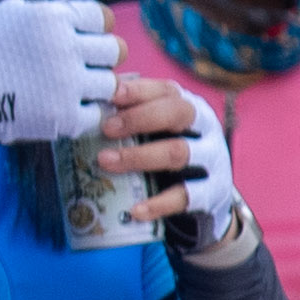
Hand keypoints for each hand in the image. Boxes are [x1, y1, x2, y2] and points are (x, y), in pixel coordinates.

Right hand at [0, 0, 122, 146]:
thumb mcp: (8, 12)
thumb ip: (46, 5)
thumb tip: (73, 3)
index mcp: (53, 17)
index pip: (103, 18)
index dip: (96, 29)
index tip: (82, 40)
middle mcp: (65, 47)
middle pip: (114, 50)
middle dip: (99, 58)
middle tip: (80, 67)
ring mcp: (67, 84)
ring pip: (109, 84)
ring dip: (93, 87)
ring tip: (70, 90)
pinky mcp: (64, 117)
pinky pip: (95, 114)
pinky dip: (82, 113)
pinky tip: (62, 108)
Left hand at [106, 76, 242, 241]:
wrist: (208, 194)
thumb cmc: (168, 150)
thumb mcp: (156, 130)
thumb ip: (130, 114)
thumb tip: (89, 102)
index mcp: (186, 106)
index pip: (166, 90)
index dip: (139, 91)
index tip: (112, 95)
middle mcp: (203, 128)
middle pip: (177, 113)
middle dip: (139, 118)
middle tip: (106, 128)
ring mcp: (210, 159)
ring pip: (178, 153)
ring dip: (139, 157)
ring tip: (105, 161)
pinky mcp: (210, 192)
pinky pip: (184, 197)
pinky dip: (158, 204)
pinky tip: (134, 210)